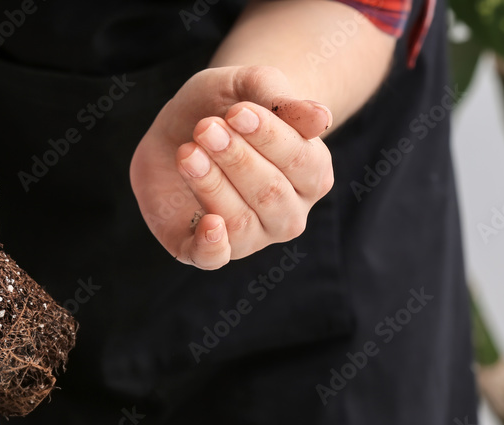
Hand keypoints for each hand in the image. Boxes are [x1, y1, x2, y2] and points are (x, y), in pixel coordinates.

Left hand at [130, 65, 333, 268]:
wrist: (181, 126)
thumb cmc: (225, 107)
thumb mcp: (250, 87)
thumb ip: (282, 101)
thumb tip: (322, 119)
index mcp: (312, 174)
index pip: (301, 162)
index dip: (269, 136)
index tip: (237, 111)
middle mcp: (288, 213)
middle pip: (270, 194)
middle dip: (236, 158)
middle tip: (205, 128)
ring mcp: (250, 236)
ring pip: (241, 222)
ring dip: (213, 186)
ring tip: (188, 152)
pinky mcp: (205, 248)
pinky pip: (214, 259)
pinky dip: (212, 246)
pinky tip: (208, 224)